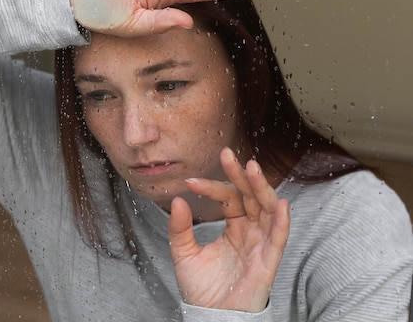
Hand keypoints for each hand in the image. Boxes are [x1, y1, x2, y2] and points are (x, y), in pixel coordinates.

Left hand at [167, 147, 289, 311]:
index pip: (228, 198)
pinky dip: (281, 221)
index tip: (191, 181)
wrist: (211, 317)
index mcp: (234, 228)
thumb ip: (180, 228)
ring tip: (251, 168)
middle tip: (227, 154)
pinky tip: (279, 203)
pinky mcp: (268, 262)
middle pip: (250, 197)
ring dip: (261, 188)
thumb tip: (178, 200)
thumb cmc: (202, 289)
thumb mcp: (184, 253)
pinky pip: (279, 238)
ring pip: (266, 210)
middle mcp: (251, 232)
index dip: (212, 187)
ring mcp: (261, 245)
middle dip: (240, 175)